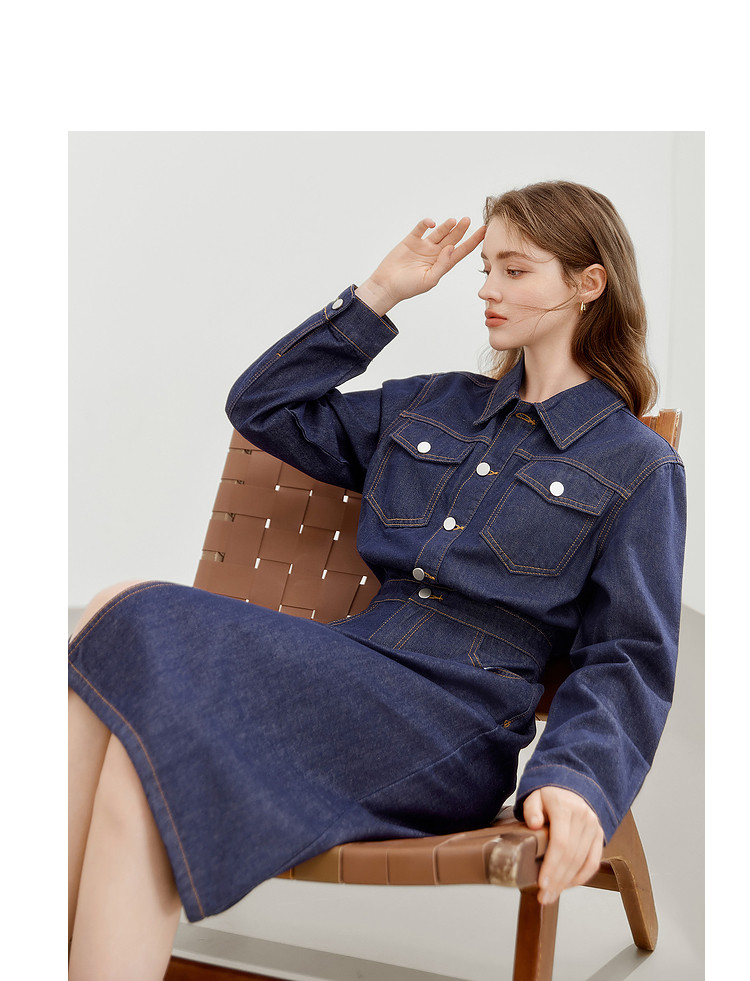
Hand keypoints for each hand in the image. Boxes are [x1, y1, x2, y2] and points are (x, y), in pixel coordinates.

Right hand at [355, 217, 485, 315]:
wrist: (386, 285)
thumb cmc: (408, 287)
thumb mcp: (429, 280)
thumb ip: (443, 265)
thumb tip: (452, 248)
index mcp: (442, 264)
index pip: (461, 251)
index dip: (473, 241)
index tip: (484, 231)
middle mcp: (435, 254)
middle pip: (452, 239)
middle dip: (461, 230)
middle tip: (468, 220)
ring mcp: (423, 246)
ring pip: (439, 232)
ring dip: (446, 226)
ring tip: (454, 220)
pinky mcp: (411, 240)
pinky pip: (421, 228)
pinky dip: (426, 223)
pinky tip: (431, 223)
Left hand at [523, 786, 602, 905]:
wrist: (569, 785)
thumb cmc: (548, 795)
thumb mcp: (534, 796)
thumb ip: (531, 809)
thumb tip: (534, 824)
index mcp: (565, 807)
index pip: (560, 843)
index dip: (552, 866)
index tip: (542, 884)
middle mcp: (583, 817)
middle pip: (571, 856)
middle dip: (557, 880)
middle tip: (544, 897)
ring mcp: (594, 827)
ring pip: (582, 861)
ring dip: (567, 882)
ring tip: (552, 896)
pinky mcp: (599, 835)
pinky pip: (593, 861)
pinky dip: (581, 876)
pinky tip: (568, 885)